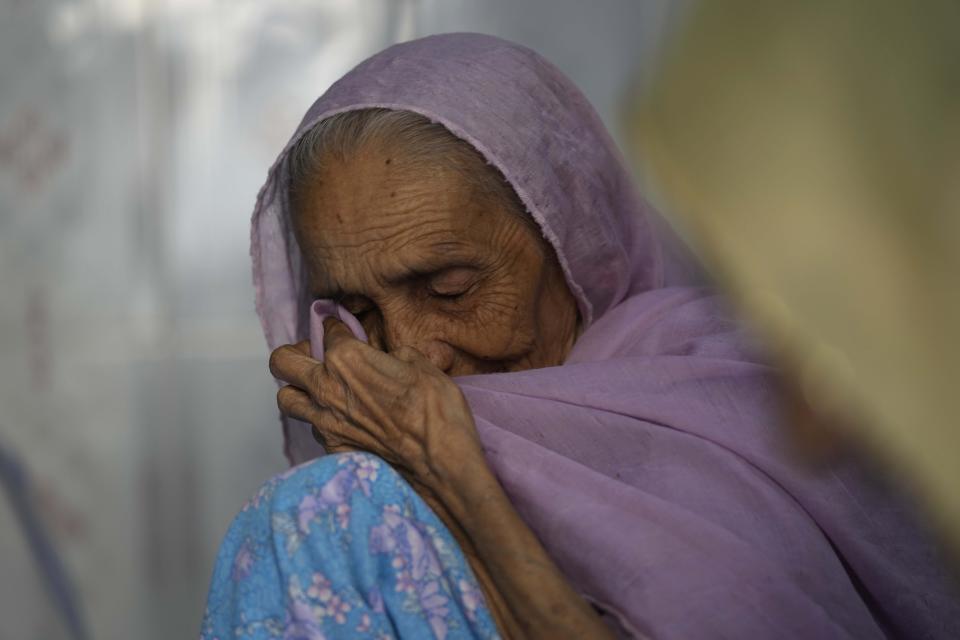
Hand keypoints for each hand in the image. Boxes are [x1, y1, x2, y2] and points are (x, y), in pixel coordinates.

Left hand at [269, 316, 485, 493]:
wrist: (438, 461)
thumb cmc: (434, 410)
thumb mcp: (422, 366)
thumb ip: (398, 355)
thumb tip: (394, 358)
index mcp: (347, 358)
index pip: (328, 330)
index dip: (337, 326)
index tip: (344, 329)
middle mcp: (326, 387)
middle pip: (282, 362)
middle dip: (295, 354)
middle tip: (316, 357)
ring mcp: (324, 421)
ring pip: (287, 399)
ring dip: (299, 390)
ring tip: (320, 391)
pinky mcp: (331, 448)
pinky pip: (313, 430)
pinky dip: (323, 422)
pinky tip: (344, 422)